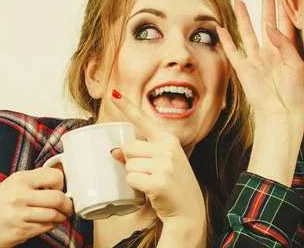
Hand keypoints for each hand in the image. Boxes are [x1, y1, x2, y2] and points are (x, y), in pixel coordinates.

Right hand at [0, 167, 73, 247]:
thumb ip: (35, 180)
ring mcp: (19, 215)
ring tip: (60, 216)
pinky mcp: (21, 231)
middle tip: (68, 207)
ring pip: (54, 215)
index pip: (55, 176)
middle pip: (58, 198)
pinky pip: (46, 227)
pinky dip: (51, 225)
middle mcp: (19, 196)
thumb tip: (61, 179)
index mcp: (20, 179)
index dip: (62, 183)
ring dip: (62, 217)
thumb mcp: (13, 183)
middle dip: (68, 204)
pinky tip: (48, 223)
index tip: (61, 189)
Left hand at [110, 91, 205, 234]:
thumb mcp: (162, 163)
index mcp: (169, 140)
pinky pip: (130, 179)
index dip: (127, 106)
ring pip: (128, 165)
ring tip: (152, 182)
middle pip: (128, 147)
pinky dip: (135, 188)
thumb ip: (141, 153)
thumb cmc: (174, 185)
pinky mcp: (158, 181)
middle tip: (148, 173)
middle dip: (131, 162)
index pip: (143, 119)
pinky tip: (151, 192)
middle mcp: (168, 148)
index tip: (113, 93)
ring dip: (134, 176)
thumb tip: (114, 151)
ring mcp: (164, 165)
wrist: (190, 211)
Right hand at [216, 0, 303, 184]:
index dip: (284, 1)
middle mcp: (271, 51)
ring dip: (243, 15)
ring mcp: (256, 59)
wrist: (282, 115)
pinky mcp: (244, 69)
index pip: (285, 18)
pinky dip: (227, 40)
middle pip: (267, 18)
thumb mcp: (297, 65)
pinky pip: (234, 51)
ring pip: (248, 31)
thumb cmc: (295, 95)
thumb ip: (284, 43)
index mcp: (287, 49)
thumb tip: (270, 26)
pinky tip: (222, 28)